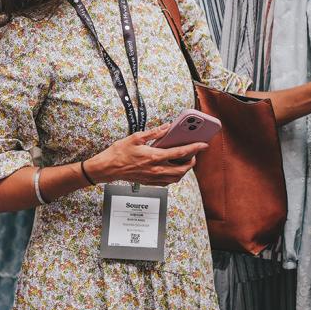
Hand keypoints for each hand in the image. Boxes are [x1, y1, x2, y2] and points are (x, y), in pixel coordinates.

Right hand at [84, 124, 208, 185]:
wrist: (107, 168)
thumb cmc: (119, 153)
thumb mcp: (136, 137)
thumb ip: (154, 133)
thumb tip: (167, 127)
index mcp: (154, 156)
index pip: (181, 153)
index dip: (195, 148)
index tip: (203, 144)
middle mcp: (156, 169)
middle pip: (183, 169)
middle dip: (192, 162)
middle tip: (194, 154)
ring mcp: (153, 177)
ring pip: (177, 177)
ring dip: (184, 170)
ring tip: (185, 161)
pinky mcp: (150, 182)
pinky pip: (168, 181)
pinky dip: (174, 175)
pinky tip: (171, 168)